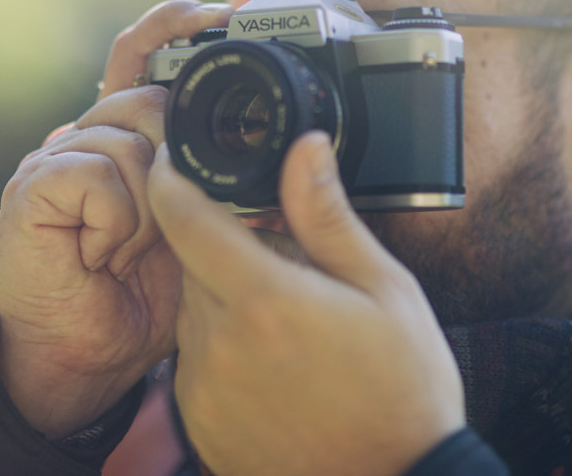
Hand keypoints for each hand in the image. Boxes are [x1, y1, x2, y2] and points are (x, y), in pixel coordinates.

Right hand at [0, 0, 231, 437]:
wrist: (91, 355)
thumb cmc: (148, 293)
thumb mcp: (204, 227)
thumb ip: (222, 180)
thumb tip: (282, 147)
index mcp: (125, 138)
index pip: (141, 59)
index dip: (172, 28)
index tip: (218, 12)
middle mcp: (88, 136)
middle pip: (143, 97)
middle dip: (174, 154)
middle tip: (167, 219)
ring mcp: (55, 156)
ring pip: (126, 135)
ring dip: (148, 202)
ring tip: (131, 248)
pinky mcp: (31, 185)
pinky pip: (96, 171)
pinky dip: (116, 219)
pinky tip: (104, 252)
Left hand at [148, 131, 464, 475]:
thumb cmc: (402, 391)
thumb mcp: (383, 289)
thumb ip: (327, 216)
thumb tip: (304, 149)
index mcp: (264, 299)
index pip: (184, 217)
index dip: (170, 177)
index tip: (175, 159)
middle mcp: (219, 344)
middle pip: (192, 262)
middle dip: (228, 247)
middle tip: (288, 264)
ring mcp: (203, 389)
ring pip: (194, 309)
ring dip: (227, 297)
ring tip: (293, 323)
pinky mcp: (200, 423)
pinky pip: (195, 359)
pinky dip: (224, 345)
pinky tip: (277, 365)